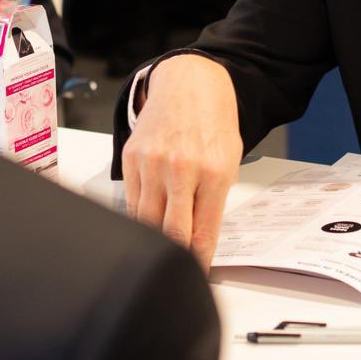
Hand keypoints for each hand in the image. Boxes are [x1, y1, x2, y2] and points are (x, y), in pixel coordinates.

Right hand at [122, 54, 242, 268]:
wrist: (189, 83)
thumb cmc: (213, 123)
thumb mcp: (230, 161)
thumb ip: (215, 200)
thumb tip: (201, 240)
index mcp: (214, 173)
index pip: (202, 234)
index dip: (199, 263)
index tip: (197, 276)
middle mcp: (181, 169)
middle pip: (170, 234)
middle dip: (176, 257)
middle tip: (178, 269)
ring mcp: (152, 163)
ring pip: (146, 222)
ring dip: (154, 238)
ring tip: (161, 248)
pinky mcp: (130, 158)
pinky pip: (131, 202)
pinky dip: (139, 216)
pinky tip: (148, 220)